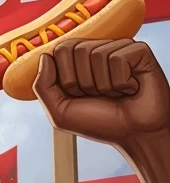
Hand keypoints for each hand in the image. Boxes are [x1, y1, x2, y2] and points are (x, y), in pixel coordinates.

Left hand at [34, 39, 169, 147]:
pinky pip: (118, 59)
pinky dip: (121, 82)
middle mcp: (98, 50)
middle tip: (98, 95)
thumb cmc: (99, 123)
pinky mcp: (139, 51)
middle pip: (75, 49)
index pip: (60, 50)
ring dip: (103, 85)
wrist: (134, 134)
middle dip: (82, 82)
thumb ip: (43, 87)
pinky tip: (131, 88)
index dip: (65, 77)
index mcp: (78, 61)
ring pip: (96, 54)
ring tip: (116, 93)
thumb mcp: (60, 112)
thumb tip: (44, 56)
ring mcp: (119, 48)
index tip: (78, 94)